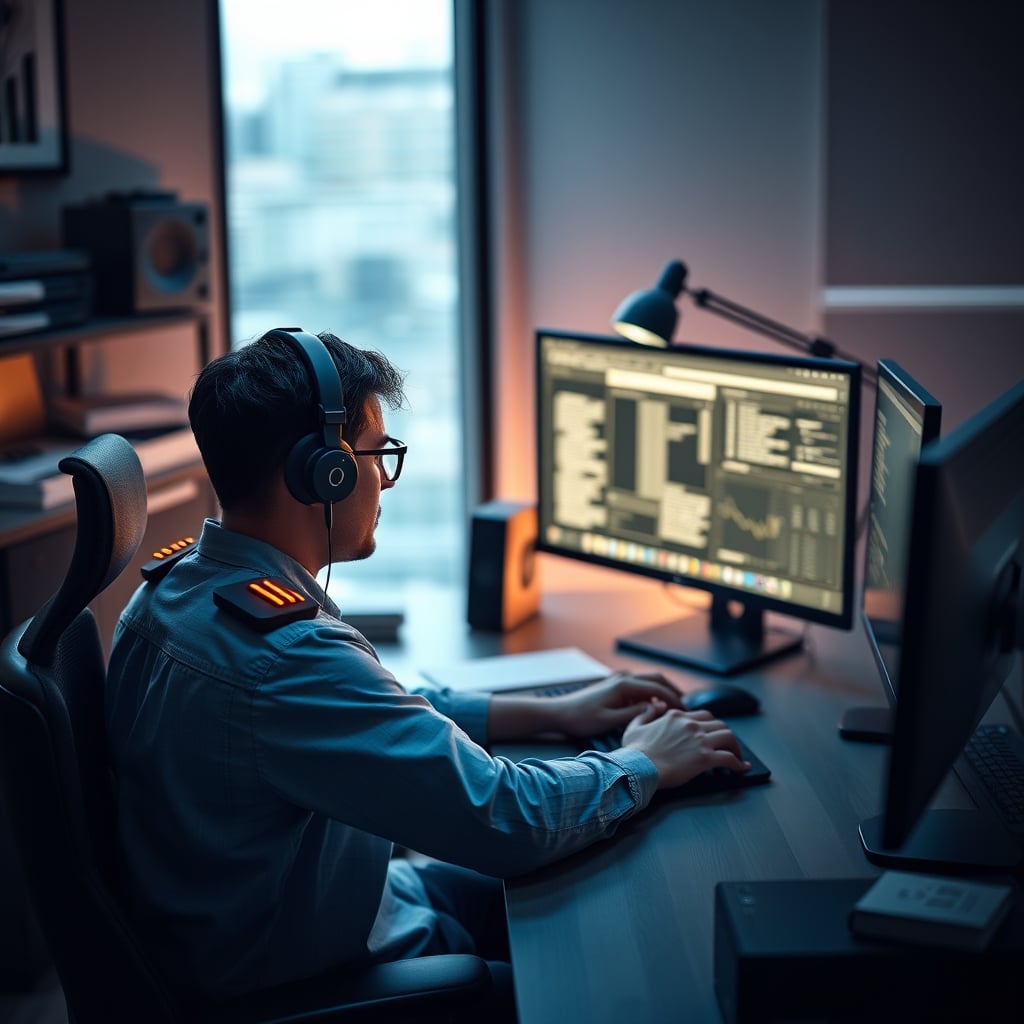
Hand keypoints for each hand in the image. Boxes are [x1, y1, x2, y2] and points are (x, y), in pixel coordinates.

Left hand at [546, 671, 684, 739]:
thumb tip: (658, 707)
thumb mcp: (610, 721)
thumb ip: (635, 713)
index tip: (686, 712)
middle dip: (673, 692)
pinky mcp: (615, 687)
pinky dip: (652, 694)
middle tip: (686, 708)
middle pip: (657, 679)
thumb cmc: (582, 719)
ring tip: (676, 710)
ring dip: (663, 692)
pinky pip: (640, 687)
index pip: (658, 688)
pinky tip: (656, 709)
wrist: (560, 713)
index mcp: (624, 685)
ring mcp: (619, 680)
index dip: (675, 699)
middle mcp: (623, 678)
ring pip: (649, 682)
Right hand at [620, 704, 749, 788]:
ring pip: (728, 736)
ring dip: (735, 747)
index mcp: (676, 716)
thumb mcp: (634, 726)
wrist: (638, 767)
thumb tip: (653, 706)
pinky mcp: (705, 758)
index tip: (712, 733)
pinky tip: (741, 769)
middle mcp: (691, 725)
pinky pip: (729, 758)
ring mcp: (699, 741)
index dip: (710, 725)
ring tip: (737, 756)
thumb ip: (645, 714)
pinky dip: (738, 764)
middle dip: (725, 734)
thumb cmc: (634, 751)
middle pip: (719, 723)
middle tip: (727, 744)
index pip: (702, 715)